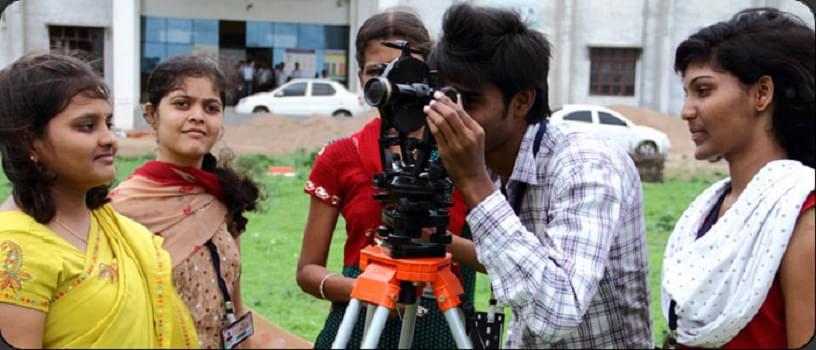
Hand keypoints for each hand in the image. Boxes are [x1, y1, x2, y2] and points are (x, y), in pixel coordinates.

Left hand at [425, 91, 494, 206]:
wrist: (473, 178)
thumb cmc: (474, 158)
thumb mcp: (475, 137)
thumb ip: (466, 120)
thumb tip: (458, 101)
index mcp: (476, 131)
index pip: (460, 111)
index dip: (447, 101)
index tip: (439, 95)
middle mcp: (467, 136)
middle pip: (450, 114)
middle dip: (439, 104)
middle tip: (432, 100)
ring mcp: (456, 144)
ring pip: (442, 123)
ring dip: (433, 113)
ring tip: (428, 107)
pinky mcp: (446, 151)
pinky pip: (436, 134)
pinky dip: (431, 124)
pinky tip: (428, 119)